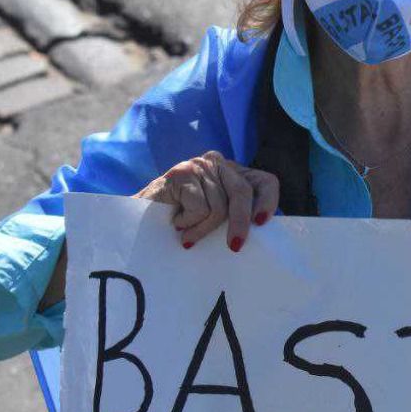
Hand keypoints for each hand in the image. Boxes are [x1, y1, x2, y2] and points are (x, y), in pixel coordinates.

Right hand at [135, 151, 279, 251]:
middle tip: (234, 247)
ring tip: (188, 233)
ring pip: (218, 205)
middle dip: (239, 223)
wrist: (141, 224)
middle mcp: (220, 164)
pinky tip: (176, 223)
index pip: (266, 181)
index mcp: (236, 175)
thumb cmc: (185, 224)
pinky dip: (189, 223)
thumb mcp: (218, 219)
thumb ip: (238, 217)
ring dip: (203, 229)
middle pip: (243, 192)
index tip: (261, 223)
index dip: (269, 201)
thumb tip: (265, 234)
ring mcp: (200, 166)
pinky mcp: (181, 172)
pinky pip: (199, 207)